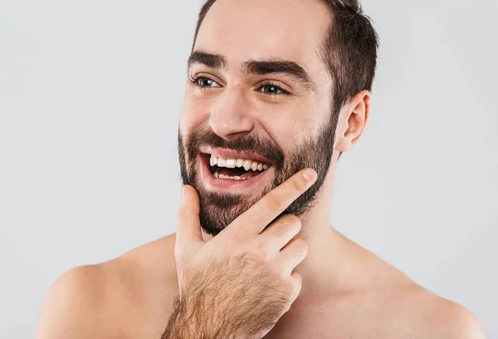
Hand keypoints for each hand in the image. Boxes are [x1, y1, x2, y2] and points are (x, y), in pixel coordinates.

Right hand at [162, 168, 317, 338]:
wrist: (209, 328)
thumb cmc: (197, 286)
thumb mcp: (187, 250)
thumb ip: (188, 216)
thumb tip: (186, 189)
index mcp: (239, 235)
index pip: (273, 203)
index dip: (294, 185)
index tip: (311, 174)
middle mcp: (261, 251)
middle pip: (292, 223)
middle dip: (285, 227)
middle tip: (269, 239)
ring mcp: (276, 272)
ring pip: (300, 247)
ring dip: (289, 251)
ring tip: (267, 262)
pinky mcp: (286, 293)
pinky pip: (298, 275)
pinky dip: (287, 278)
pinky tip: (267, 285)